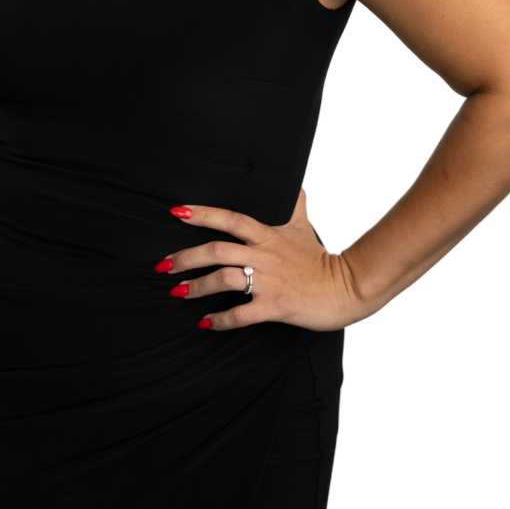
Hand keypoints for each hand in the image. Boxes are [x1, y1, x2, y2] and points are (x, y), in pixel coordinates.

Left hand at [161, 188, 362, 331]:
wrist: (346, 288)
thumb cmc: (320, 259)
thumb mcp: (304, 227)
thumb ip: (295, 205)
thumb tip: (296, 185)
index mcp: (268, 235)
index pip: (229, 219)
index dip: (202, 214)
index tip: (176, 212)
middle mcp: (264, 256)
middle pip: (217, 250)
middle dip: (185, 257)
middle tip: (163, 265)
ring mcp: (269, 282)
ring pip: (224, 279)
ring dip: (196, 287)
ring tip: (178, 292)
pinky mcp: (275, 306)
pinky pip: (241, 314)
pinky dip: (220, 320)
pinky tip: (205, 323)